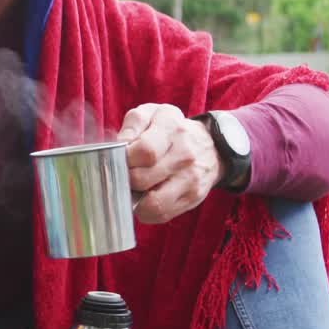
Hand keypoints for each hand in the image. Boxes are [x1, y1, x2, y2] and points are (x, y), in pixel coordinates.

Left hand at [116, 103, 219, 223]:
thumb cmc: (170, 130)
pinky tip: (143, 198)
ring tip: (132, 188)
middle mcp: (184, 154)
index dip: (124, 159)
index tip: (119, 158)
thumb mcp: (152, 114)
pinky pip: (161, 214)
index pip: (144, 151)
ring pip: (152, 203)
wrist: (209, 146)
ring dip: (134, 199)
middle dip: (124, 179)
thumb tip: (120, 146)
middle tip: (122, 174)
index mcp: (171, 127)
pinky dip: (146, 211)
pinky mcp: (192, 197)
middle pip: (142, 178)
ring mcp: (190, 178)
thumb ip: (132, 125)